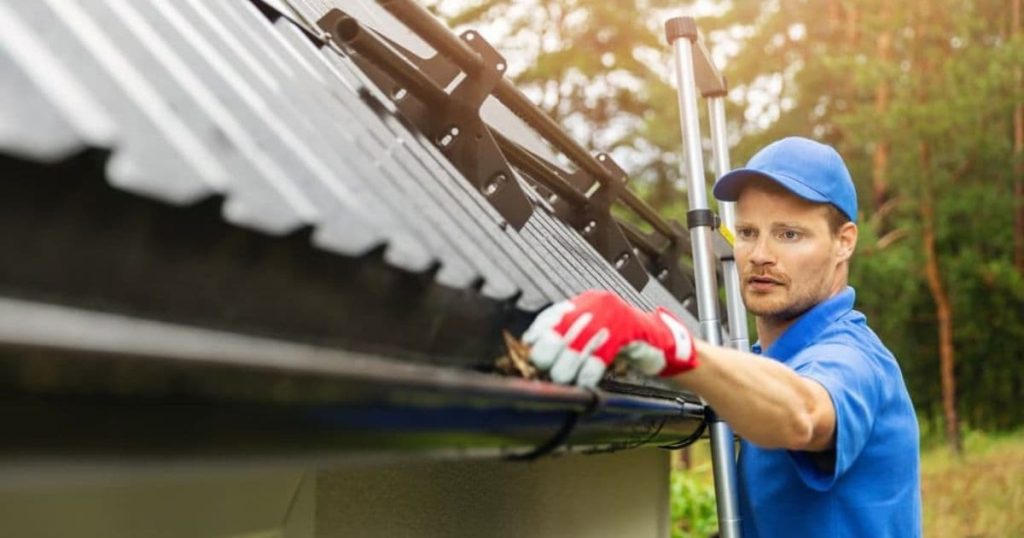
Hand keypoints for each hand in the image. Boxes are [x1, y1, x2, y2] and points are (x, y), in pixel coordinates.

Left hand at [522, 290, 697, 386]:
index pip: (552, 315)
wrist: (660, 342)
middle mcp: (597, 304)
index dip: (537, 335)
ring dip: (567, 367)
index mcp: (586, 302)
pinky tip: (584, 382)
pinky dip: (588, 372)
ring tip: (562, 379)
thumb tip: (535, 349)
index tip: (528, 350)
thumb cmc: (623, 340)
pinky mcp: (627, 332)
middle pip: (561, 330)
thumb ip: (569, 336)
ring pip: (578, 346)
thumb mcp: (593, 332)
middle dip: (549, 355)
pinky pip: (599, 356)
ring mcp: (613, 316)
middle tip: (545, 370)